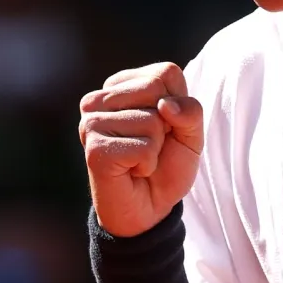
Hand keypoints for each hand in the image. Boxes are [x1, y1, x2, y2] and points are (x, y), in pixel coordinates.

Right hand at [79, 62, 203, 237]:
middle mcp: (100, 99)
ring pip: (151, 121)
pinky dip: (147, 165)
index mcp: (122, 85)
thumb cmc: (166, 166)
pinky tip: (132, 171)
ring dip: (156, 148)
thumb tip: (165, 105)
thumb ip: (190, 112)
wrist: (148, 209)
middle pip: (156, 90)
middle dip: (167, 126)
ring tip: (139, 160)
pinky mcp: (95, 148)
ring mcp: (92, 122)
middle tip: (151, 146)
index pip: (166, 73)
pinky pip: (144, 148)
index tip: (165, 127)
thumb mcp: (190, 134)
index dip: (178, 104)